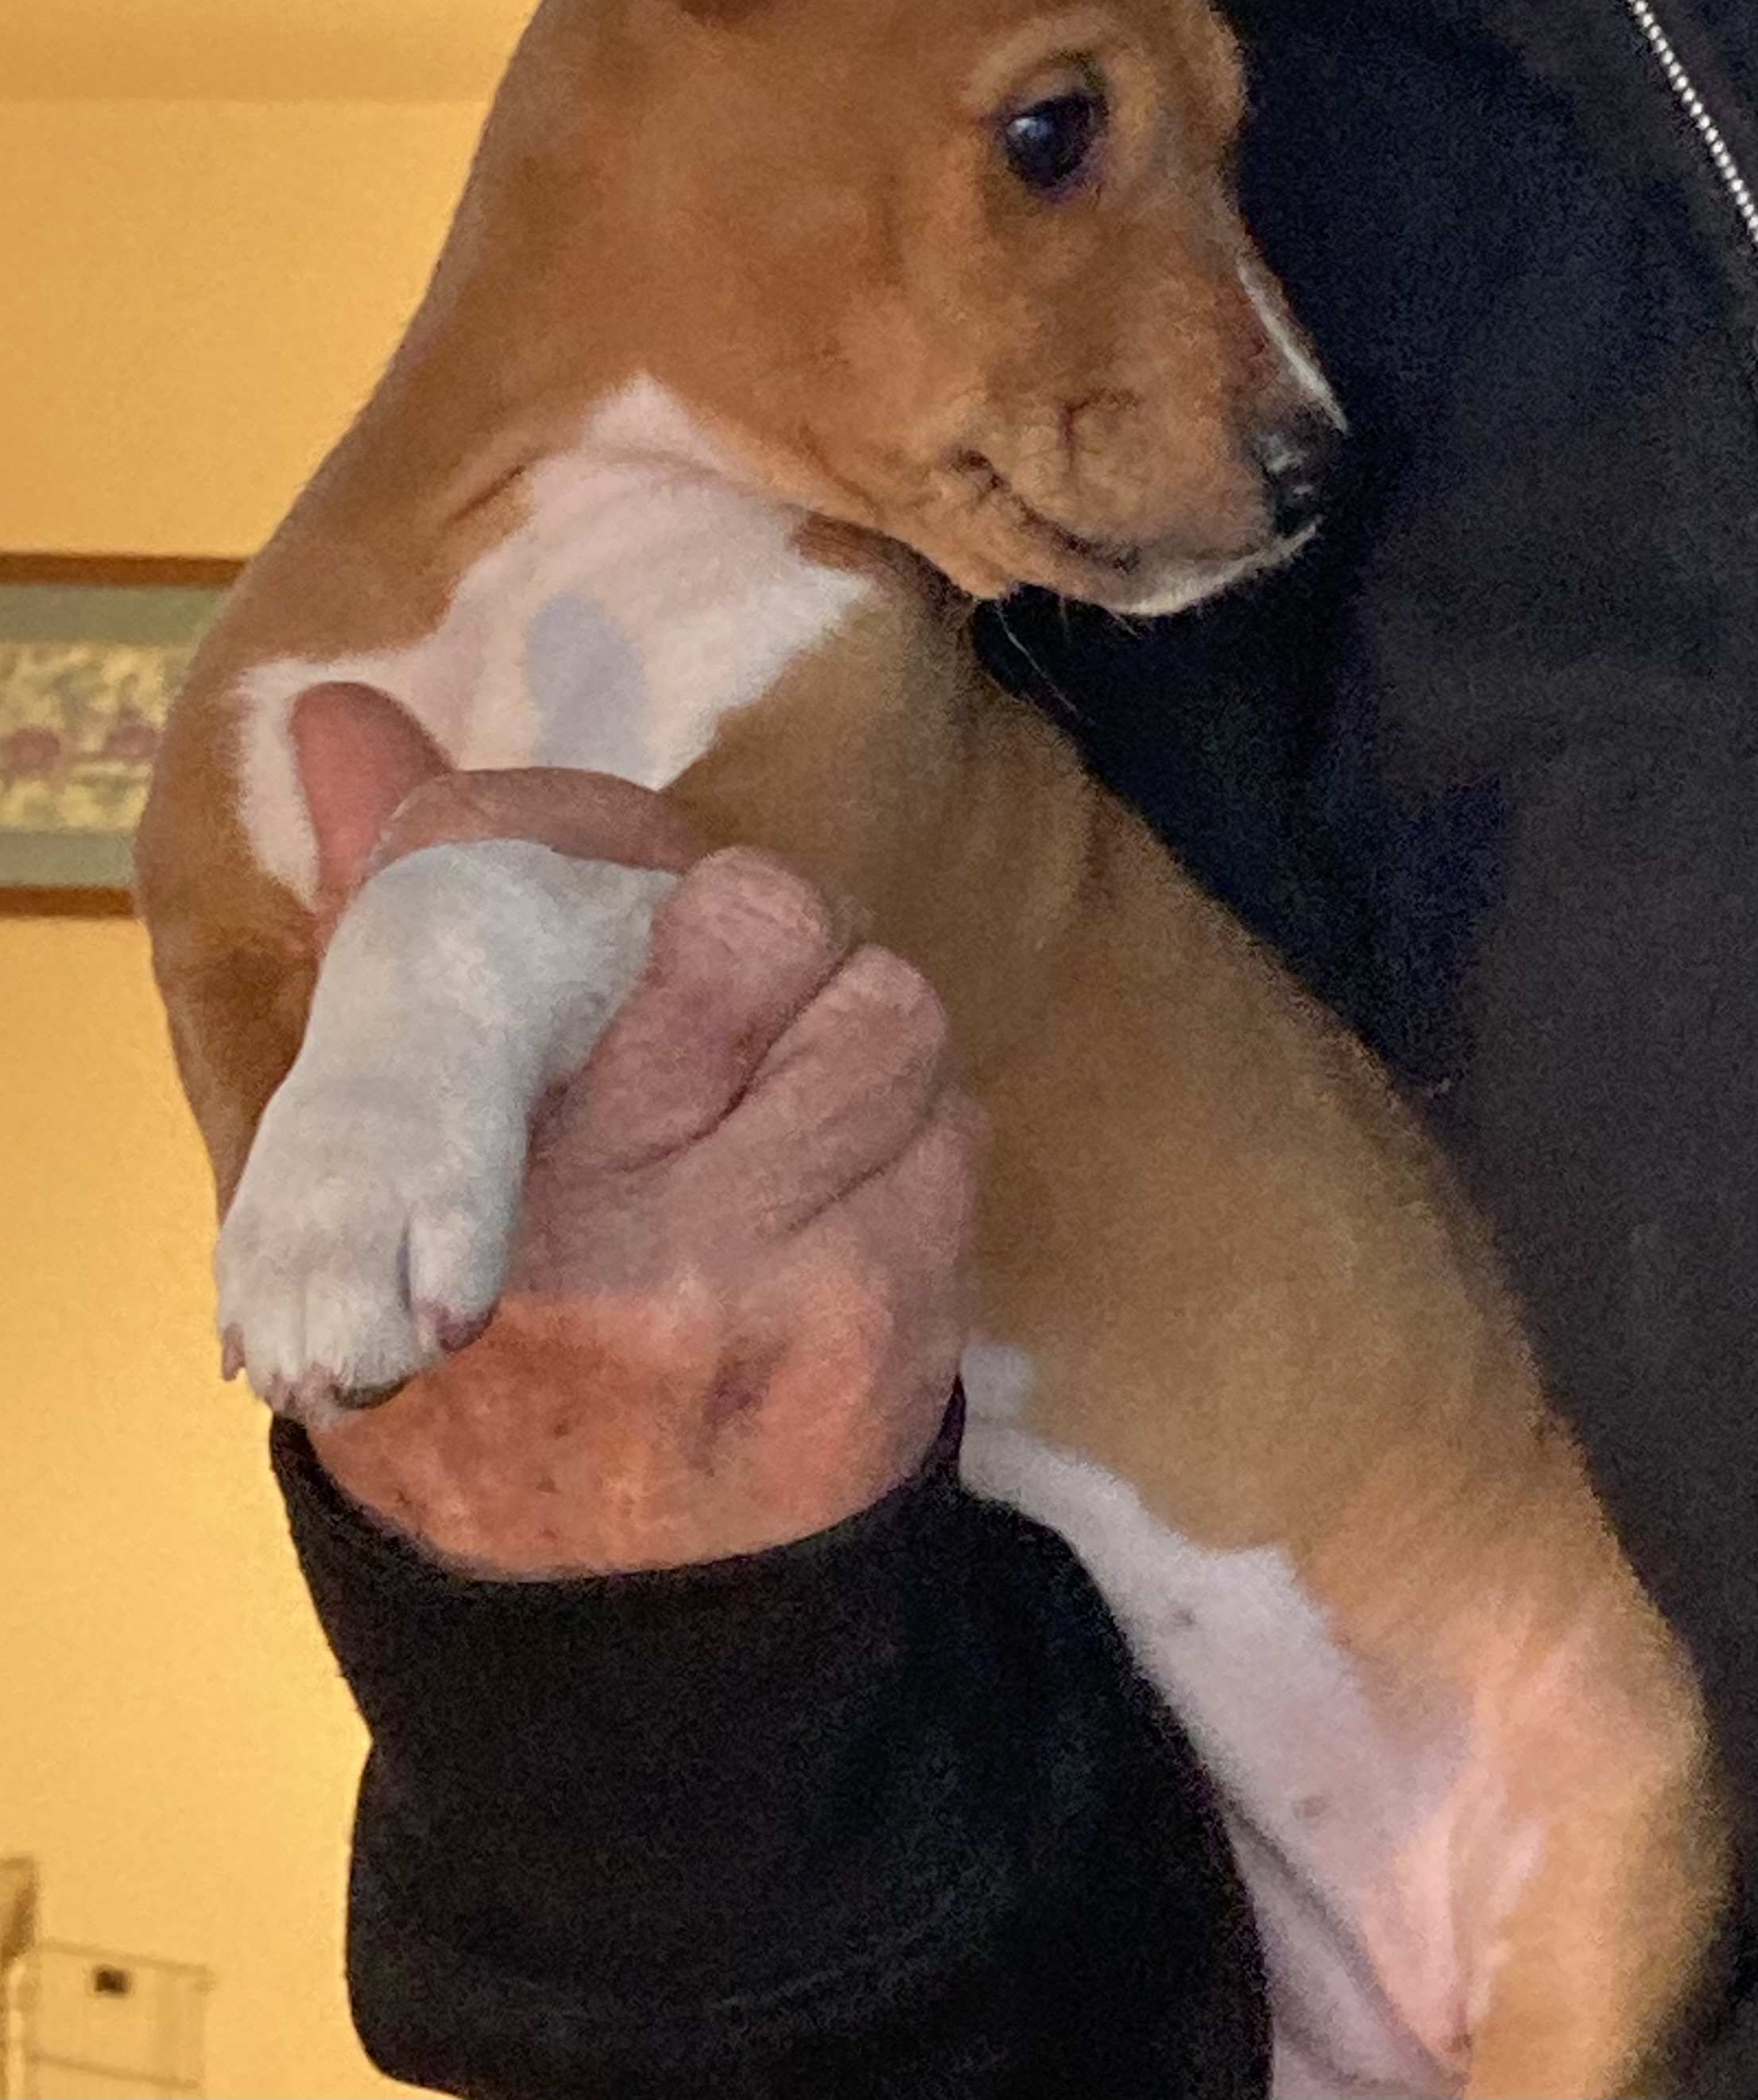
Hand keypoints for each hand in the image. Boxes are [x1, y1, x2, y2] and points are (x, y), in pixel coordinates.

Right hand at [293, 686, 975, 1576]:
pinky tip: (842, 1199)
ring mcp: (754, 1267)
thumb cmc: (482, 1356)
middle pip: (759, 913)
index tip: (618, 886)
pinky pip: (953, 1131)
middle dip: (759, 924)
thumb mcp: (377, 1174)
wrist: (598, 1646)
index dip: (605, 846)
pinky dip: (911, 1140)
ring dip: (854, 1027)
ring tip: (794, 1095)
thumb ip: (387, 931)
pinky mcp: (881, 1324)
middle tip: (732, 978)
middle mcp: (601, 1205)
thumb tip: (347, 714)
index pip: (539, 892)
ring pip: (887, 1007)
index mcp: (457, 1151)